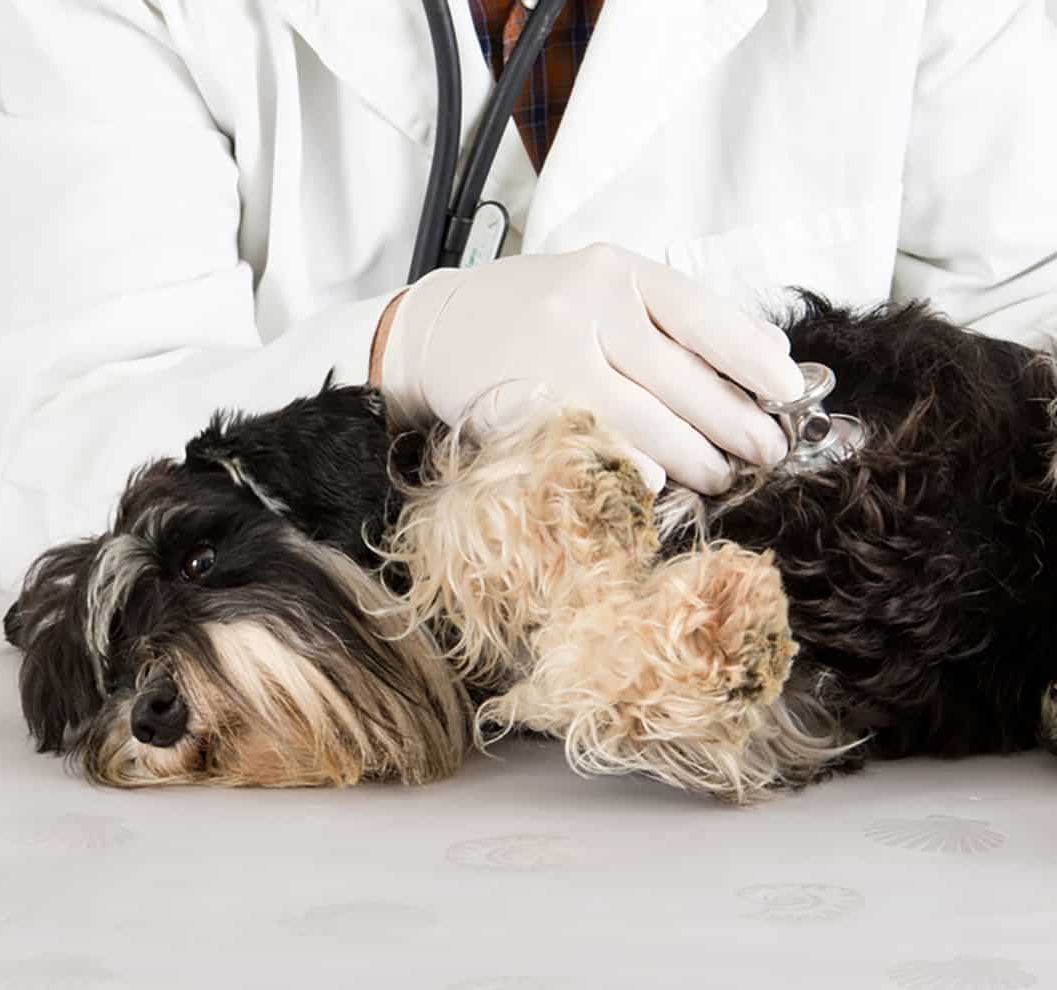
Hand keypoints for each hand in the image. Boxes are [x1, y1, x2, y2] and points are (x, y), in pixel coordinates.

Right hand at [372, 243, 803, 493]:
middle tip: (767, 453)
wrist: (435, 332)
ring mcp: (554, 359)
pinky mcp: (527, 409)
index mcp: (615, 271)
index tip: (791, 394)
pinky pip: (599, 449)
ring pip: (647, 422)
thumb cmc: (530, 312)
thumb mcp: (600, 287)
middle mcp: (586, 307)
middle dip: (736, 424)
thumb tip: (768, 354)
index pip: (706, 317)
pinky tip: (663, 483)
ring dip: (696, 459)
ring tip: (723, 476)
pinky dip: (638, 472)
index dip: (755, 362)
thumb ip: (672, 315)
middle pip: (683, 379)